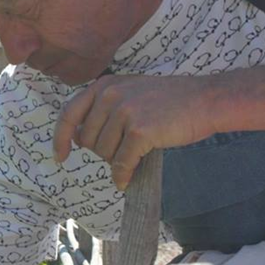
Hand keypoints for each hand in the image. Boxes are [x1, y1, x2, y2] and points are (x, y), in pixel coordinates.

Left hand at [53, 74, 218, 189]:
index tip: (60, 157)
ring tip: (135, 152)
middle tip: (123, 149)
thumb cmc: (168, 100)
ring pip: (103, 153)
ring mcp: (124, 112)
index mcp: (104, 85)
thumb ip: (103, 107)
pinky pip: (121, 163)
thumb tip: (78, 138)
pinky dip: (123, 175)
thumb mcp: (129, 91)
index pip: (69, 113)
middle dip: (102, 151)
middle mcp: (110, 95)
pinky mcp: (139, 130)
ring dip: (116, 161)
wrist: (204, 100)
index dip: (60, 138)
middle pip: (87, 140)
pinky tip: (128, 179)